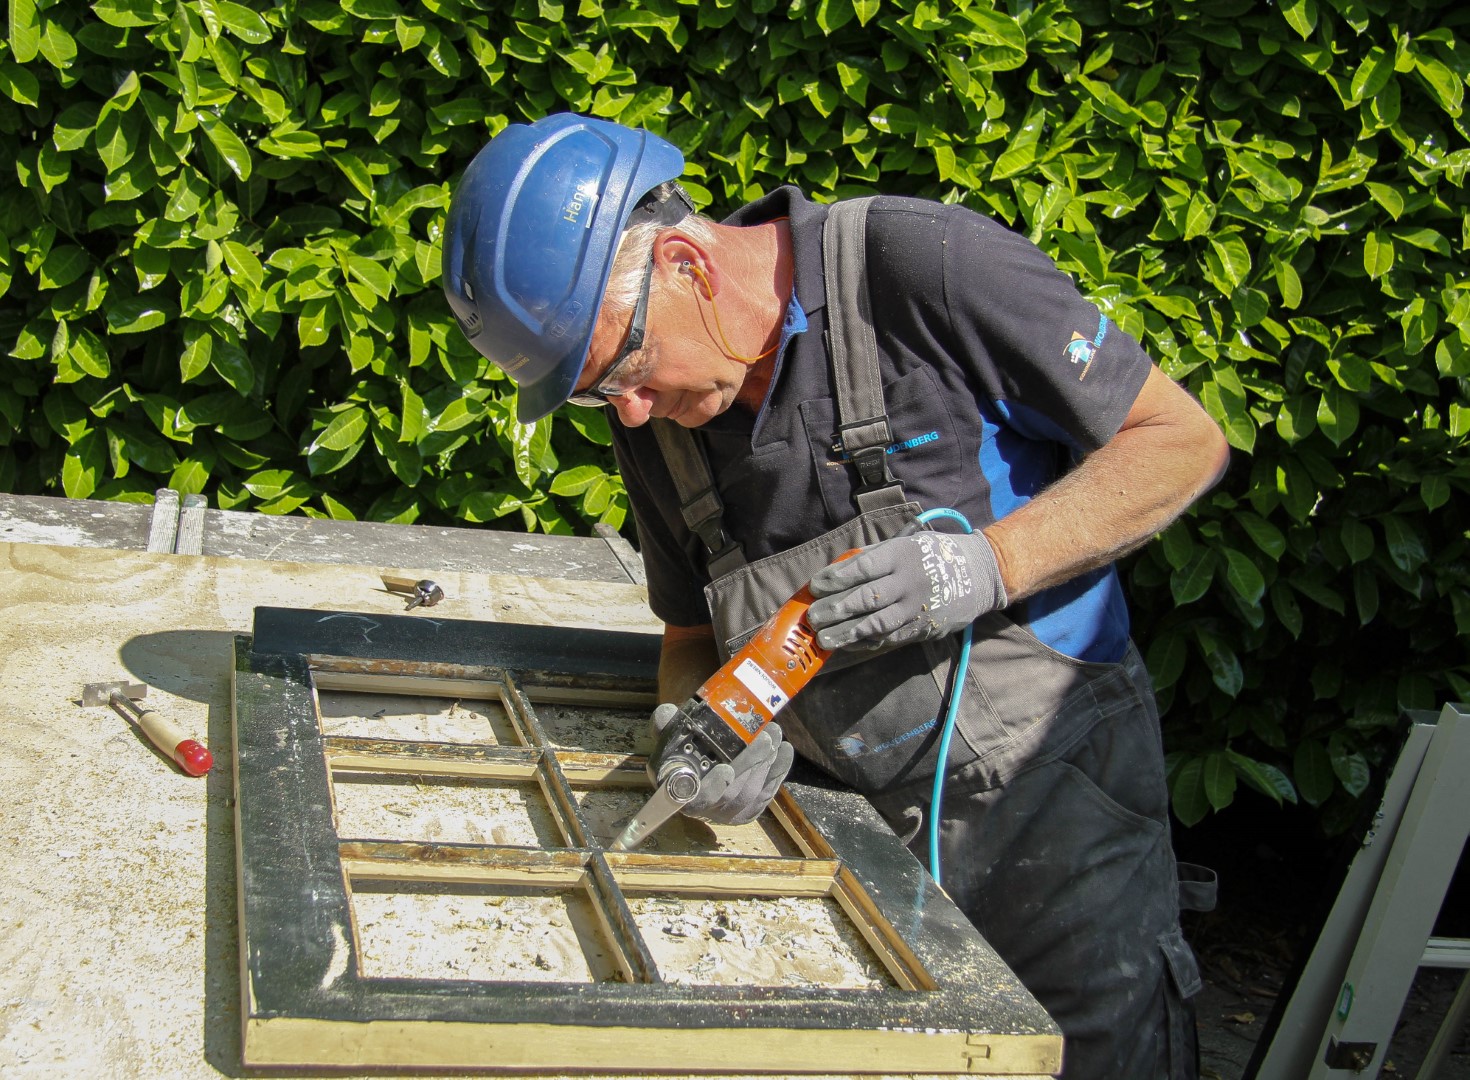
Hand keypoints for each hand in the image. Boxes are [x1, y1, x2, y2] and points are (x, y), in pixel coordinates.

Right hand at [648, 703, 794, 824]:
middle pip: (734, 794)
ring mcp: (729, 812)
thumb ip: (666, 724)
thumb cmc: (683, 748)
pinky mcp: (749, 810)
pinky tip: (785, 750)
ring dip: (767, 764)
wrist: (697, 761)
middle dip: (752, 764)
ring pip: (753, 793)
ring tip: (773, 735)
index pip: (698, 800)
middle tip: (765, 737)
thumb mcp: (670, 734)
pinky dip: (779, 772)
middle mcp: (706, 809)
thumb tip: (667, 712)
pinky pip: (767, 794)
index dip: (713, 789)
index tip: (726, 769)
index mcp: (683, 793)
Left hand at [806, 529, 1006, 650]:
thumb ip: (874, 555)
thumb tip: (837, 568)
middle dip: (835, 609)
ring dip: (847, 633)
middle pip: (866, 598)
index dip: (836, 578)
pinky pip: (891, 637)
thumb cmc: (934, 554)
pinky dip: (867, 642)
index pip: (863, 567)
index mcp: (902, 555)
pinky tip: (848, 644)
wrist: (980, 574)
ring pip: (877, 623)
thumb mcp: (907, 543)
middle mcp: (908, 582)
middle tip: (812, 618)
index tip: (814, 586)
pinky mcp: (923, 627)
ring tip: (824, 639)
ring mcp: (916, 608)